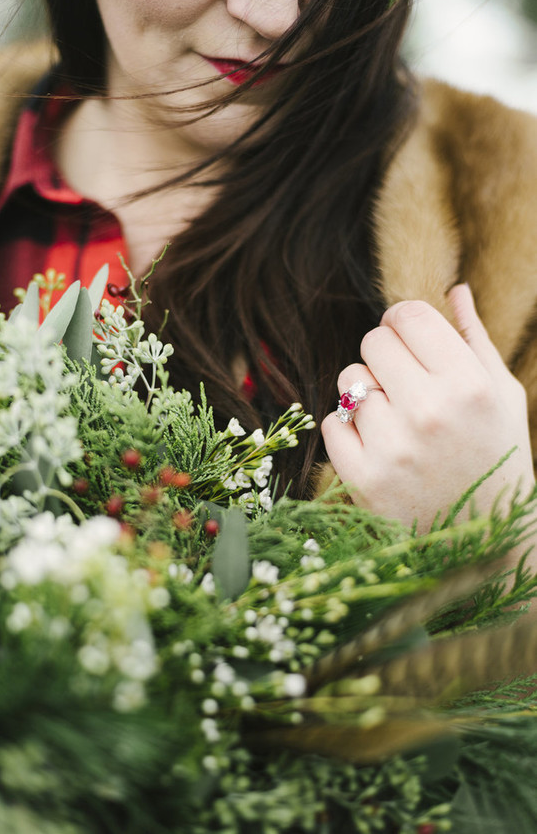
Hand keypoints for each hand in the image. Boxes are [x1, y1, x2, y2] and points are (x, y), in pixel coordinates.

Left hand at [321, 285, 534, 533]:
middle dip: (387, 356)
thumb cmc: (499, 460)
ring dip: (366, 392)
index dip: (404, 322)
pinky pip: (332, 423)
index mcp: (469, 385)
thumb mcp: (503, 398)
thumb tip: (454, 288)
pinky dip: (349, 430)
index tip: (409, 339)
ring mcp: (392, 448)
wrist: (490, 547)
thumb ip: (475, 339)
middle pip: (372, 341)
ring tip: (396, 420)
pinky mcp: (362, 479)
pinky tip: (380, 448)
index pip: (407, 315)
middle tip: (406, 385)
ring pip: (348, 380)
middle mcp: (429, 412)